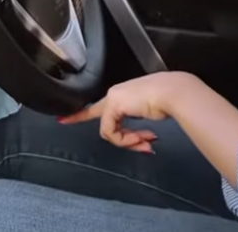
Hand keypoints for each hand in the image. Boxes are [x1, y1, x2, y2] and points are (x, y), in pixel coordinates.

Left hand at [58, 72, 198, 152]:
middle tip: (146, 144)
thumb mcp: (151, 110)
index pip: (98, 105)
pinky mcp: (113, 106)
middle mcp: (115, 94)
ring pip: (109, 131)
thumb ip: (140, 121)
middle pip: (107, 124)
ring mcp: (112, 99)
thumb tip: (142, 138)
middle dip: (126, 140)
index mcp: (124, 93)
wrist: (174, 92)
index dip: (79, 114)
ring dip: (130, 141)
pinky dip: (126, 140)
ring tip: (147, 141)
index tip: (62, 119)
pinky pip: (111, 133)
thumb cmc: (170, 99)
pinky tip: (141, 137)